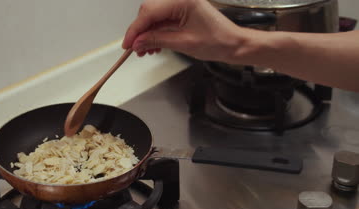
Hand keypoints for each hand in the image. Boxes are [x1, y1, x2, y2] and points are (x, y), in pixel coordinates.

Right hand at [122, 0, 244, 61]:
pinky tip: (153, 45)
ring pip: (153, 17)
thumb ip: (158, 40)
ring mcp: (180, 4)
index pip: (149, 12)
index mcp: (182, 0)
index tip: (127, 44)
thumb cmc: (218, 41)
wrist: (234, 44)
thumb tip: (138, 42)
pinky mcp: (181, 12)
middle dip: (140, 31)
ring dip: (146, 34)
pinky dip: (155, 33)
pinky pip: (162, 20)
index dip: (135, 29)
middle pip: (149, 11)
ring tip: (145, 51)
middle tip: (135, 49)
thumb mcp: (184, 43)